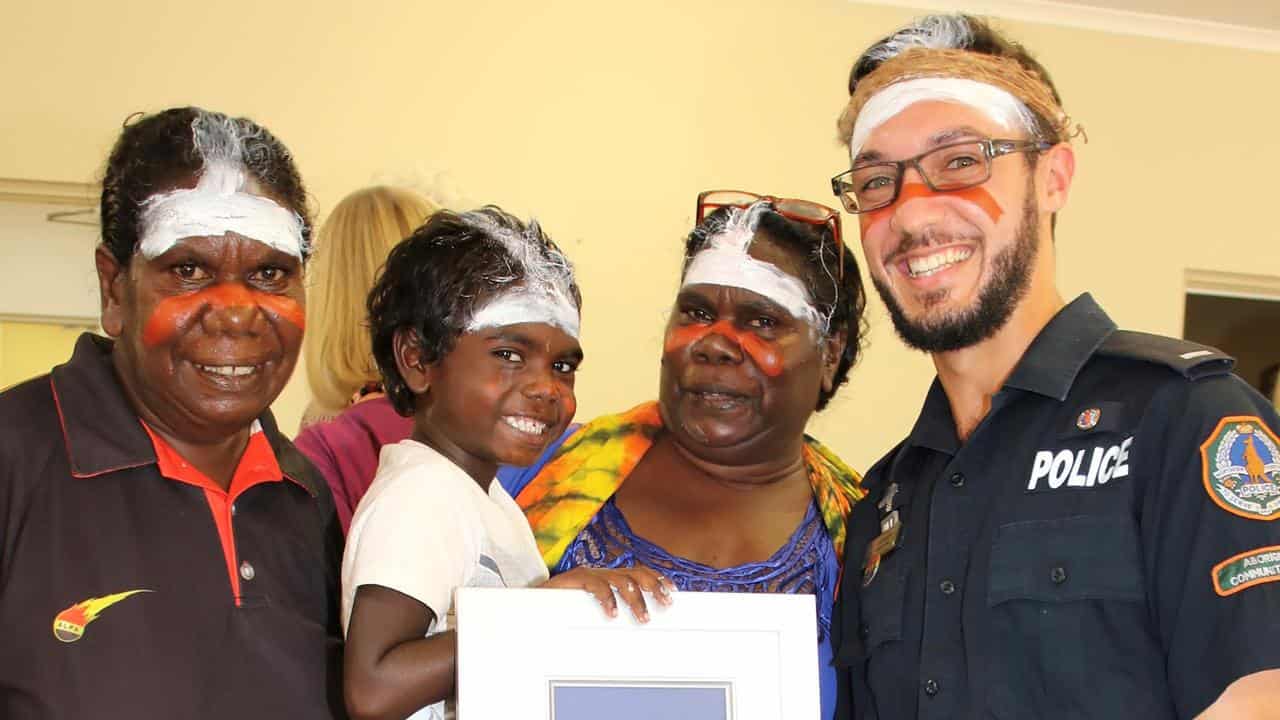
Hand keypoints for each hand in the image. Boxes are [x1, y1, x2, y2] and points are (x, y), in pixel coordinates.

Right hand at [539, 566, 675, 622]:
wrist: (533, 604)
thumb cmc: (565, 610)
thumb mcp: (595, 610)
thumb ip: (614, 611)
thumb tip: (640, 623)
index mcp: (610, 578)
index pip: (639, 573)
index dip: (658, 579)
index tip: (673, 591)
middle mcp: (602, 573)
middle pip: (636, 574)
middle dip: (654, 588)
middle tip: (664, 605)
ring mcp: (589, 575)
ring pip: (621, 581)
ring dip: (635, 600)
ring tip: (643, 618)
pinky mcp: (574, 579)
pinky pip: (596, 585)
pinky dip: (607, 599)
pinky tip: (612, 614)